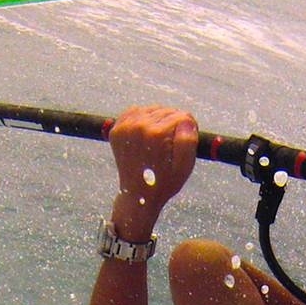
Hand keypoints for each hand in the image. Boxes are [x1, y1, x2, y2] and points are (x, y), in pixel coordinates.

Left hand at [109, 104, 197, 239]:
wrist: (138, 195)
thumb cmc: (164, 183)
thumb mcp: (184, 166)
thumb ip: (189, 140)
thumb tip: (186, 119)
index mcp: (156, 133)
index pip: (183, 116)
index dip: (188, 129)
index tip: (183, 143)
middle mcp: (139, 126)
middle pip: (168, 111)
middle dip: (174, 125)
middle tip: (170, 146)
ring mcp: (125, 126)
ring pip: (153, 109)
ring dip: (160, 121)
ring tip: (158, 142)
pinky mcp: (117, 128)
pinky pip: (136, 111)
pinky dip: (144, 119)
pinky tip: (146, 135)